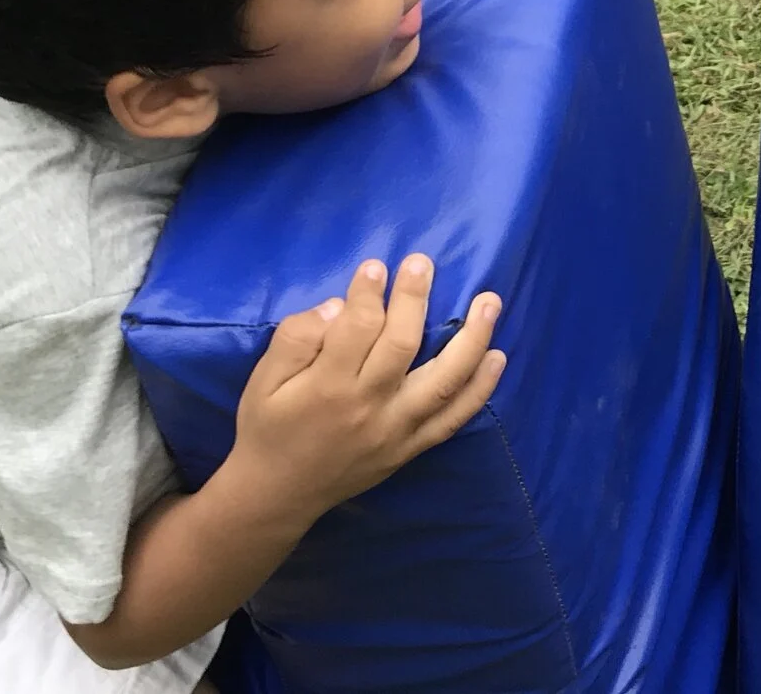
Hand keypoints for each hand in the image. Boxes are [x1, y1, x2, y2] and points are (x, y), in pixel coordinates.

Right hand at [228, 257, 505, 521]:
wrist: (278, 496)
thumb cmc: (268, 429)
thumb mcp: (262, 381)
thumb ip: (296, 339)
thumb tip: (338, 307)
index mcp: (327, 388)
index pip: (356, 330)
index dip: (368, 294)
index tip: (377, 266)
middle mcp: (368, 408)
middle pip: (402, 346)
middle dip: (414, 300)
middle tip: (422, 263)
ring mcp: (396, 431)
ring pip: (442, 382)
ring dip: (471, 340)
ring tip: (490, 302)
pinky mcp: (411, 448)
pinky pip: (453, 419)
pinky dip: (480, 390)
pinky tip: (498, 357)